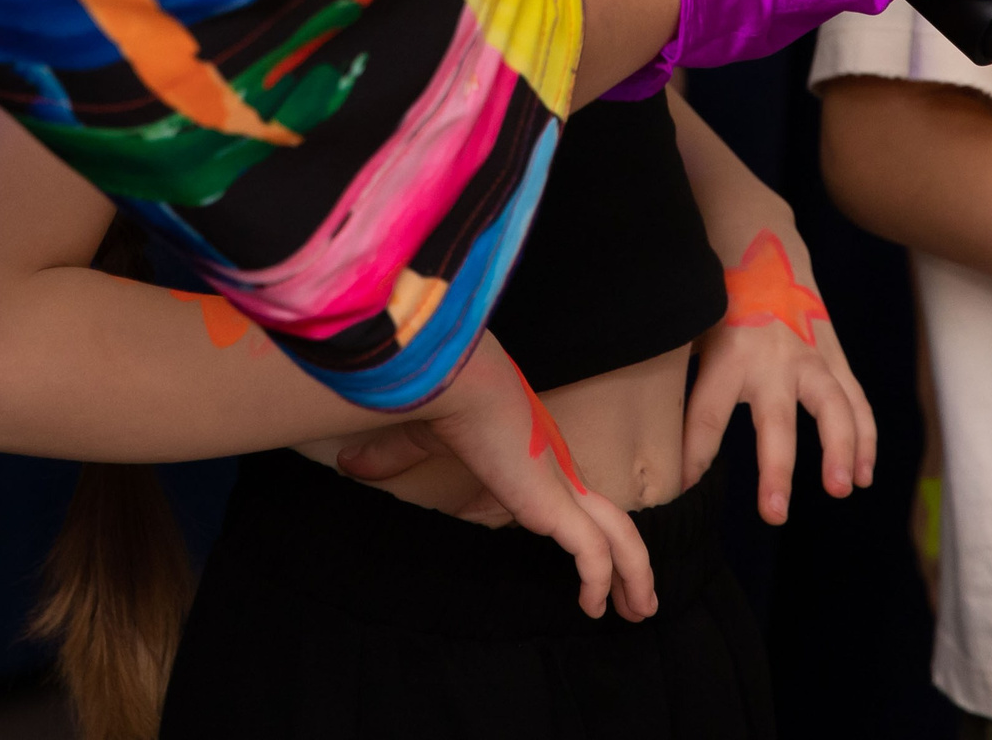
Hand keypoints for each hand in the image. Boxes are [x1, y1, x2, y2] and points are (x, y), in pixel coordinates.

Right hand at [324, 333, 656, 620]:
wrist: (458, 379)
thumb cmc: (443, 398)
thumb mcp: (418, 436)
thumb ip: (392, 457)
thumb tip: (350, 463)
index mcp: (536, 456)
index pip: (571, 497)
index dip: (583, 528)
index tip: (587, 564)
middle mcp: (558, 470)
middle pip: (614, 520)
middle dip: (632, 562)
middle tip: (641, 601)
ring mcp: (561, 486)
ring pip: (620, 537)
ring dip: (634, 576)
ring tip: (640, 612)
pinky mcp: (554, 502)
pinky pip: (593, 553)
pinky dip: (600, 580)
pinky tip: (594, 608)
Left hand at [682, 234, 874, 522]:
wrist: (762, 244)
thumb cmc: (716, 297)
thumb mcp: (689, 329)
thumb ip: (677, 378)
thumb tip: (647, 437)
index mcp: (727, 353)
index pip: (707, 415)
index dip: (693, 455)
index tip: (682, 487)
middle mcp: (772, 359)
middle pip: (776, 420)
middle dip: (776, 468)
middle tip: (774, 513)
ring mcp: (809, 356)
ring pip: (832, 407)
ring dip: (840, 448)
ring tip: (841, 489)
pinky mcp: (833, 355)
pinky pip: (855, 400)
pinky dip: (865, 437)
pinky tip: (863, 476)